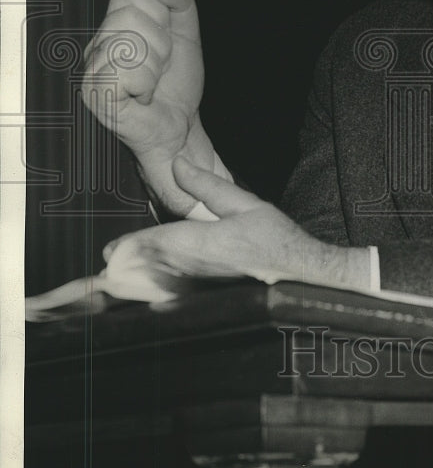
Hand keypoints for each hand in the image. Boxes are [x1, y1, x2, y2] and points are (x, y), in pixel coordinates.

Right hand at [82, 0, 213, 214]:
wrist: (180, 126)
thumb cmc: (176, 85)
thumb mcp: (187, 35)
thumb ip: (180, 3)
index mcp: (115, 27)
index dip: (157, 13)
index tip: (164, 39)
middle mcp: (97, 44)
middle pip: (127, 15)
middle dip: (159, 43)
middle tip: (159, 66)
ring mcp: (92, 69)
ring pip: (127, 43)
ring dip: (154, 66)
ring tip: (152, 81)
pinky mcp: (94, 94)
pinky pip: (125, 71)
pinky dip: (145, 84)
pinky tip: (142, 96)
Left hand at [101, 157, 371, 300]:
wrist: (301, 274)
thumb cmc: (277, 240)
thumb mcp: (244, 204)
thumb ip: (208, 186)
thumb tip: (180, 164)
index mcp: (200, 242)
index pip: (154, 244)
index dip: (128, 248)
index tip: (110, 252)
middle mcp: (194, 268)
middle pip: (146, 271)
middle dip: (120, 274)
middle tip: (95, 280)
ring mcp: (199, 288)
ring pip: (154, 288)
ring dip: (131, 288)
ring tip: (107, 292)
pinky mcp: (207, 298)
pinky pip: (171, 300)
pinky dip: (153, 299)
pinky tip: (144, 303)